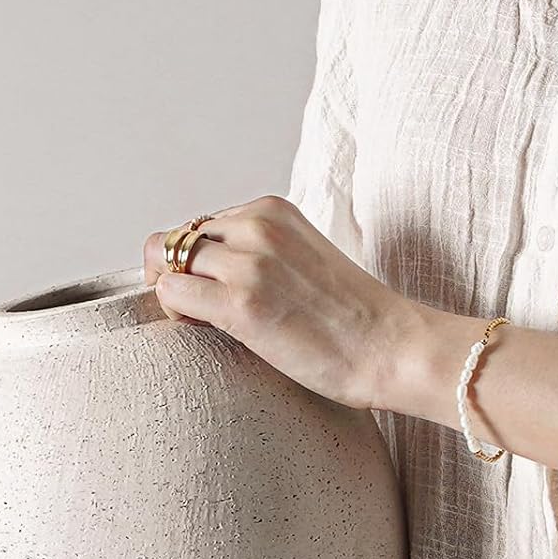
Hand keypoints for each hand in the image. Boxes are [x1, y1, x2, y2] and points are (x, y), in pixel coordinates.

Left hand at [144, 195, 418, 409]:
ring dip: (173, 295)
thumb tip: (214, 272)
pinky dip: (174, 314)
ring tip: (204, 322)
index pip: (202, 225)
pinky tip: (204, 331)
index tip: (215, 291)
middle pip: (176, 239)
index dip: (198, 263)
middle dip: (178, 275)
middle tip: (200, 311)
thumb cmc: (354, 319)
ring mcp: (248, 262)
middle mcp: (257, 225)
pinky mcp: (241, 303)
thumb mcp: (304, 258)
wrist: (392, 348)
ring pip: (165, 262)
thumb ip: (263, 252)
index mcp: (273, 210)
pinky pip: (170, 293)